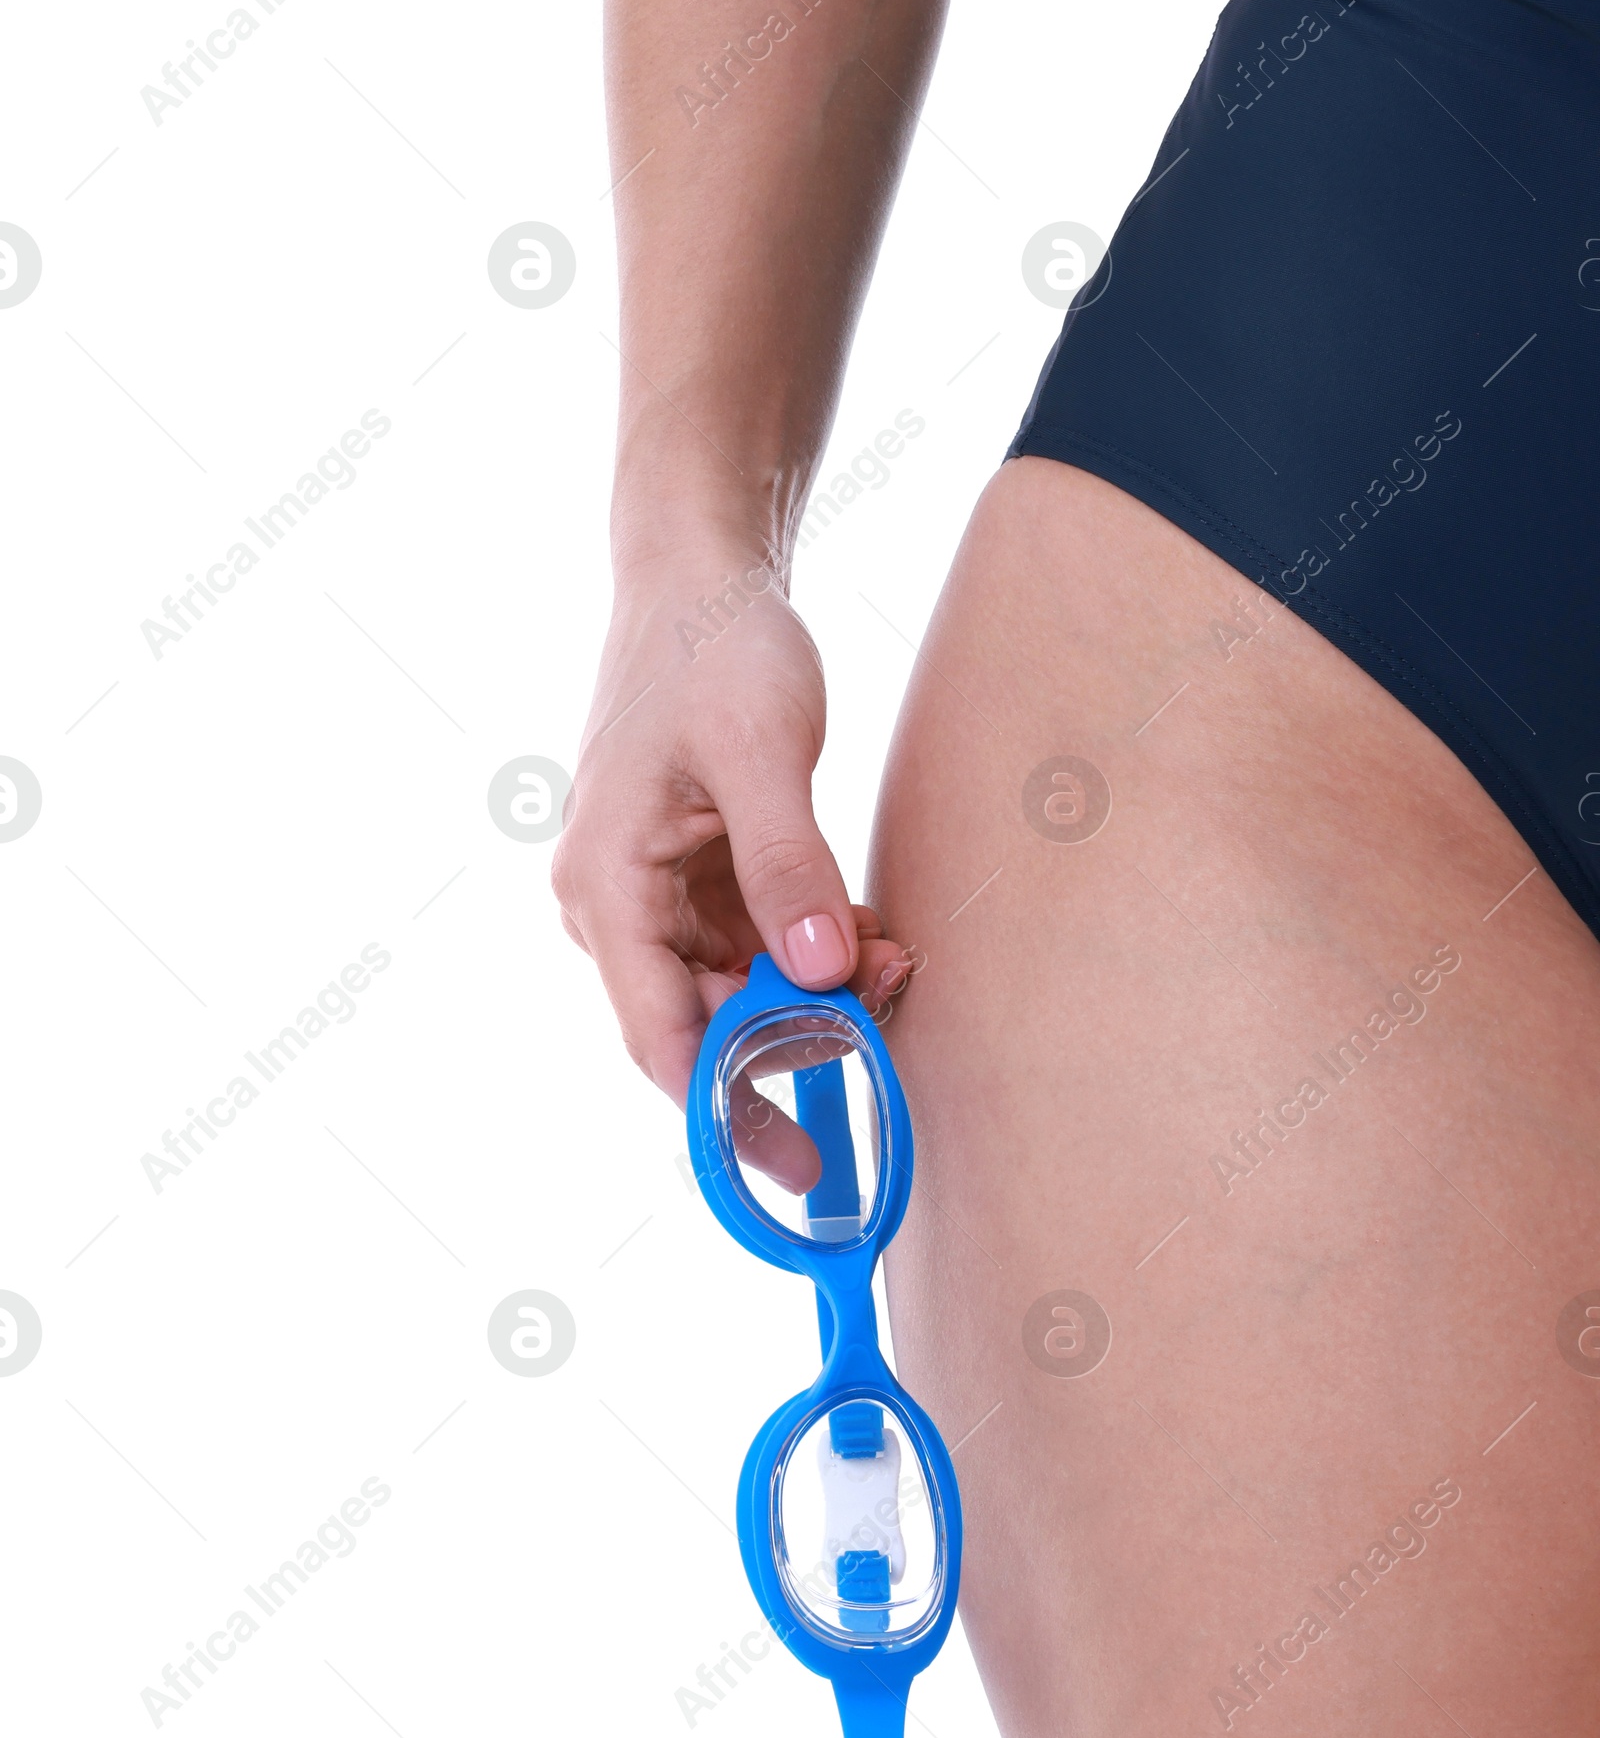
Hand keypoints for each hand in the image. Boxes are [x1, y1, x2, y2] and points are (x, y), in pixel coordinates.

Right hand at [552, 545, 912, 1144]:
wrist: (697, 573)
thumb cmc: (713, 647)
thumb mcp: (763, 751)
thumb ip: (789, 867)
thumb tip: (823, 975)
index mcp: (605, 890)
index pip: (665, 1044)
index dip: (732, 1117)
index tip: (809, 1164)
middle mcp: (616, 911)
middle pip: (708, 1031)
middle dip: (801, 1036)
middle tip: (892, 1005)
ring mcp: (657, 901)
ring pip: (741, 996)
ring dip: (819, 995)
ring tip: (896, 955)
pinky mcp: (698, 884)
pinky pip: (759, 952)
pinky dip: (816, 955)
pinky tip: (872, 933)